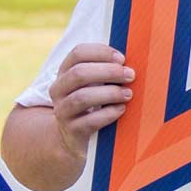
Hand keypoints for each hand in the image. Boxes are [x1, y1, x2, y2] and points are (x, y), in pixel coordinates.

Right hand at [49, 44, 133, 161]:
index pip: (78, 53)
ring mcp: (62, 111)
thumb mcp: (94, 85)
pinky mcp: (72, 131)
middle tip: (130, 75)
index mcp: (65, 73)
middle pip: (79, 73)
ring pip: (82, 97)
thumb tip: (132, 63)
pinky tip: (121, 109)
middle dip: (108, 72)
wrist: (74, 138)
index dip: (101, 52)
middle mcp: (59, 90)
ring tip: (128, 94)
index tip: (122, 59)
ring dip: (110, 93)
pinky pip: (89, 121)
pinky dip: (108, 114)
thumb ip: (107, 71)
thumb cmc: (92, 104)